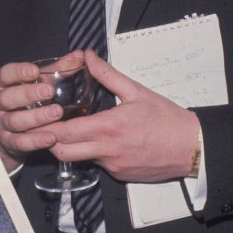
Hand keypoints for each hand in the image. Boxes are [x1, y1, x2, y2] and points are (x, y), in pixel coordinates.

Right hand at [0, 55, 88, 166]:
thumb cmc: (28, 101)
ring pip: (14, 120)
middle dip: (28, 94)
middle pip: (7, 98)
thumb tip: (80, 55)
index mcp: (4, 84)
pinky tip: (51, 137)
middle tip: (50, 91)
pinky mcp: (9, 142)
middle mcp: (0, 103)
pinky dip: (35, 141)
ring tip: (57, 113)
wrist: (12, 133)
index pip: (6, 74)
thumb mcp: (38, 82)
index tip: (35, 71)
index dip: (18, 72)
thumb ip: (58, 69)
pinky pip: (20, 142)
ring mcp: (2, 124)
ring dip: (36, 117)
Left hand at [45, 50, 200, 183]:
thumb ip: (107, 74)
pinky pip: (98, 165)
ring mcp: (112, 166)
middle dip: (50, 141)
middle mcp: (107, 150)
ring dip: (72, 147)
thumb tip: (88, 57)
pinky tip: (102, 141)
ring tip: (73, 132)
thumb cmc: (167, 119)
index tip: (40, 118)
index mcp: (108, 127)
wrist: (191, 147)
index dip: (47, 127)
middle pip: (62, 152)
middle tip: (48, 127)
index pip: (64, 132)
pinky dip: (94, 154)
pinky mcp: (120, 175)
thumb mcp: (136, 91)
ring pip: (79, 159)